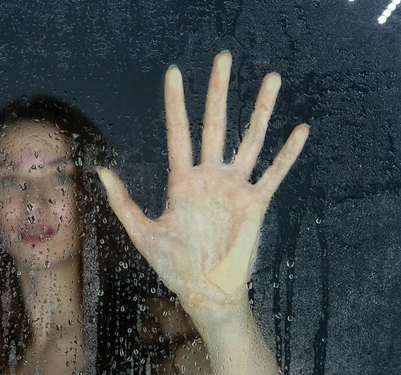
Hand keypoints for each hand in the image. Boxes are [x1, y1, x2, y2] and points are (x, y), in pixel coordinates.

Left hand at [97, 51, 308, 322]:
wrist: (206, 291)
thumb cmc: (173, 265)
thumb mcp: (143, 233)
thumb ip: (124, 202)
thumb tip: (101, 171)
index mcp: (182, 180)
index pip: (178, 132)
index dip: (175, 102)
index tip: (174, 72)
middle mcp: (209, 176)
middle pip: (214, 124)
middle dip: (218, 91)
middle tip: (223, 57)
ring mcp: (234, 187)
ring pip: (250, 140)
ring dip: (260, 110)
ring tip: (271, 79)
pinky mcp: (256, 203)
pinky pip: (274, 173)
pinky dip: (287, 153)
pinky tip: (299, 130)